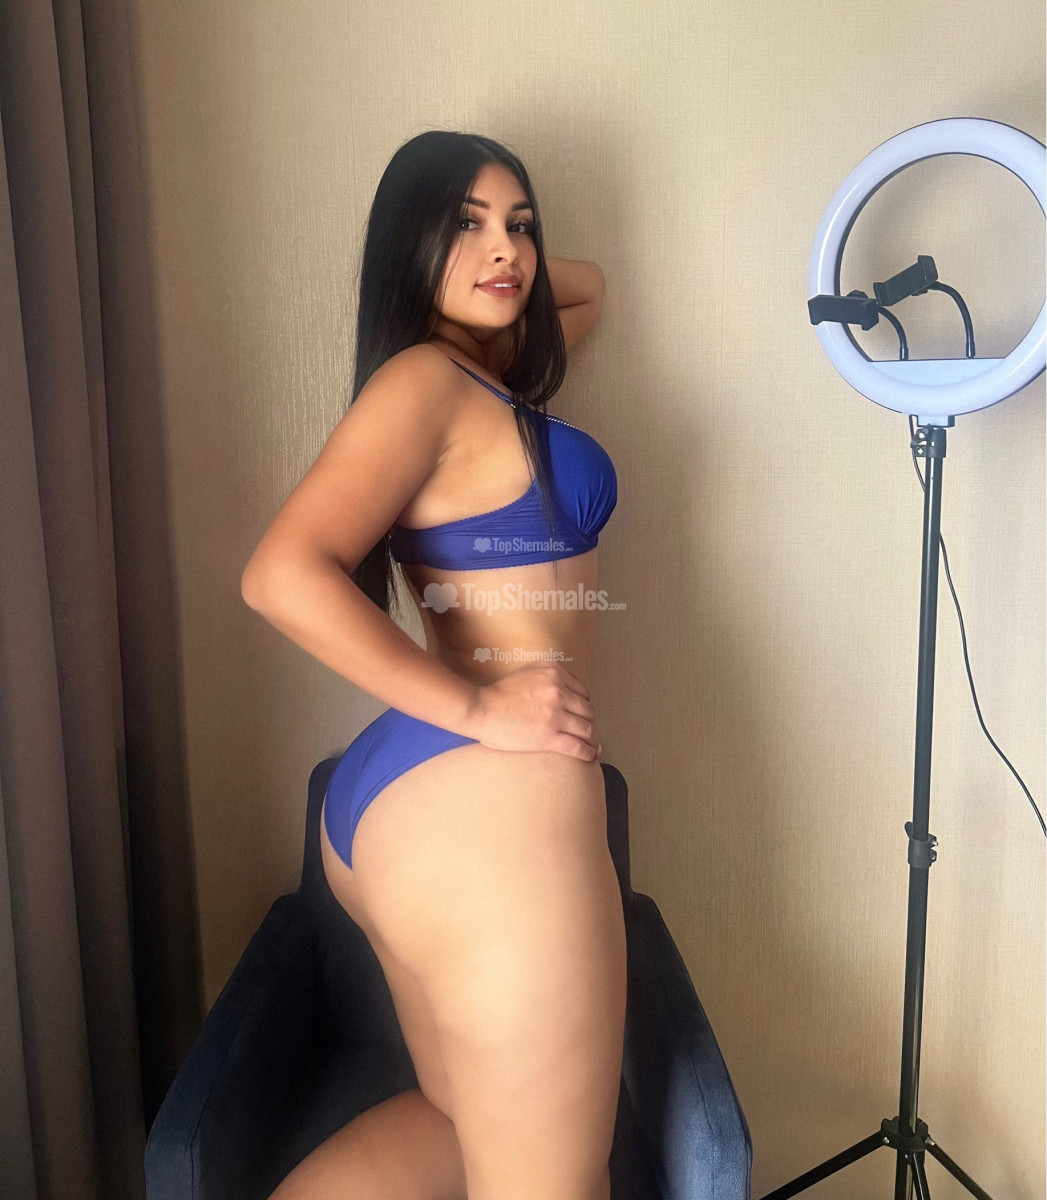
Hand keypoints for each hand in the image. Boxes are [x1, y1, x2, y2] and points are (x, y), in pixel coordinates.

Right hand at [465, 664, 599, 761]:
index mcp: (554, 674)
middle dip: (589, 722)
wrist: (481, 709)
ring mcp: (555, 715)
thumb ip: (550, 672)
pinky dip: (586, 752)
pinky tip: (590, 756)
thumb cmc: (500, 692)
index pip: (583, 692)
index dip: (585, 706)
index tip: (583, 715)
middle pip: (587, 710)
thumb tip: (570, 684)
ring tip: (594, 746)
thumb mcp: (528, 670)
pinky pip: (576, 746)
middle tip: (588, 731)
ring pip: (586, 729)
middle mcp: (558, 692)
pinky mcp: (548, 736)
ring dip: (592, 739)